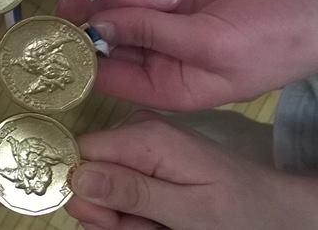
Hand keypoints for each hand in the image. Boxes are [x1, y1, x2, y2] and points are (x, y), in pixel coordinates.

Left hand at [56, 0, 317, 110]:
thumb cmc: (276, 36)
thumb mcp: (213, 44)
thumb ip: (151, 33)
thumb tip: (96, 24)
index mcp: (165, 86)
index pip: (103, 74)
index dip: (78, 51)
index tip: (65, 22)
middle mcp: (158, 56)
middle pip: (102, 33)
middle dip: (110, 9)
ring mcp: (163, 21)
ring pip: (115, 1)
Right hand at [66, 111, 313, 229]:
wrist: (276, 210)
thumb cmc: (240, 212)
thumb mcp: (188, 210)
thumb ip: (132, 192)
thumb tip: (77, 176)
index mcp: (145, 136)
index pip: (80, 153)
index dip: (84, 190)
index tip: (109, 221)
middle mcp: (137, 132)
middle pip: (89, 174)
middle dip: (109, 211)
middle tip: (145, 227)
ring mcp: (141, 148)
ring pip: (103, 189)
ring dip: (125, 217)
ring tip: (161, 226)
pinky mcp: (147, 162)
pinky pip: (122, 191)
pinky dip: (137, 215)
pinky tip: (161, 221)